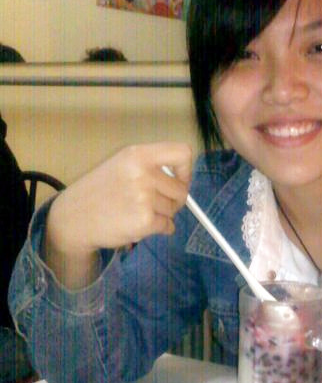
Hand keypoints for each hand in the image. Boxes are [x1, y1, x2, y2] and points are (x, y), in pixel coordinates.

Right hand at [45, 142, 192, 287]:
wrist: (73, 218)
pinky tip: (139, 225)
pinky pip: (168, 226)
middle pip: (182, 189)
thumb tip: (182, 179)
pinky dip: (159, 229)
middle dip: (174, 200)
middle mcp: (142, 173)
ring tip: (138, 212)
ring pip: (174, 210)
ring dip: (163, 215)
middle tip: (155, 204)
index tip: (177, 181)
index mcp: (137, 154)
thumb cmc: (99, 192)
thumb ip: (151, 167)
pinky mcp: (144, 221)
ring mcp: (144, 197)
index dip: (185, 171)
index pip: (182, 153)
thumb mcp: (121, 166)